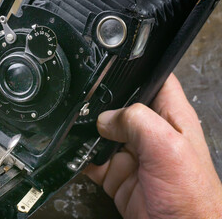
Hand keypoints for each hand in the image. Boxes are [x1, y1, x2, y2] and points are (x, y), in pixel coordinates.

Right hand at [85, 74, 221, 217]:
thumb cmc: (191, 196)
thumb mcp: (168, 146)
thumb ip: (137, 121)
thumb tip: (105, 119)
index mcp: (169, 117)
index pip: (156, 80)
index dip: (137, 70)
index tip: (114, 69)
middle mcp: (149, 132)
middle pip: (120, 105)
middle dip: (101, 104)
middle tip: (86, 106)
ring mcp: (130, 152)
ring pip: (101, 132)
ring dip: (87, 132)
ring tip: (77, 131)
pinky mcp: (116, 173)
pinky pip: (91, 159)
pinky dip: (80, 156)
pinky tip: (74, 154)